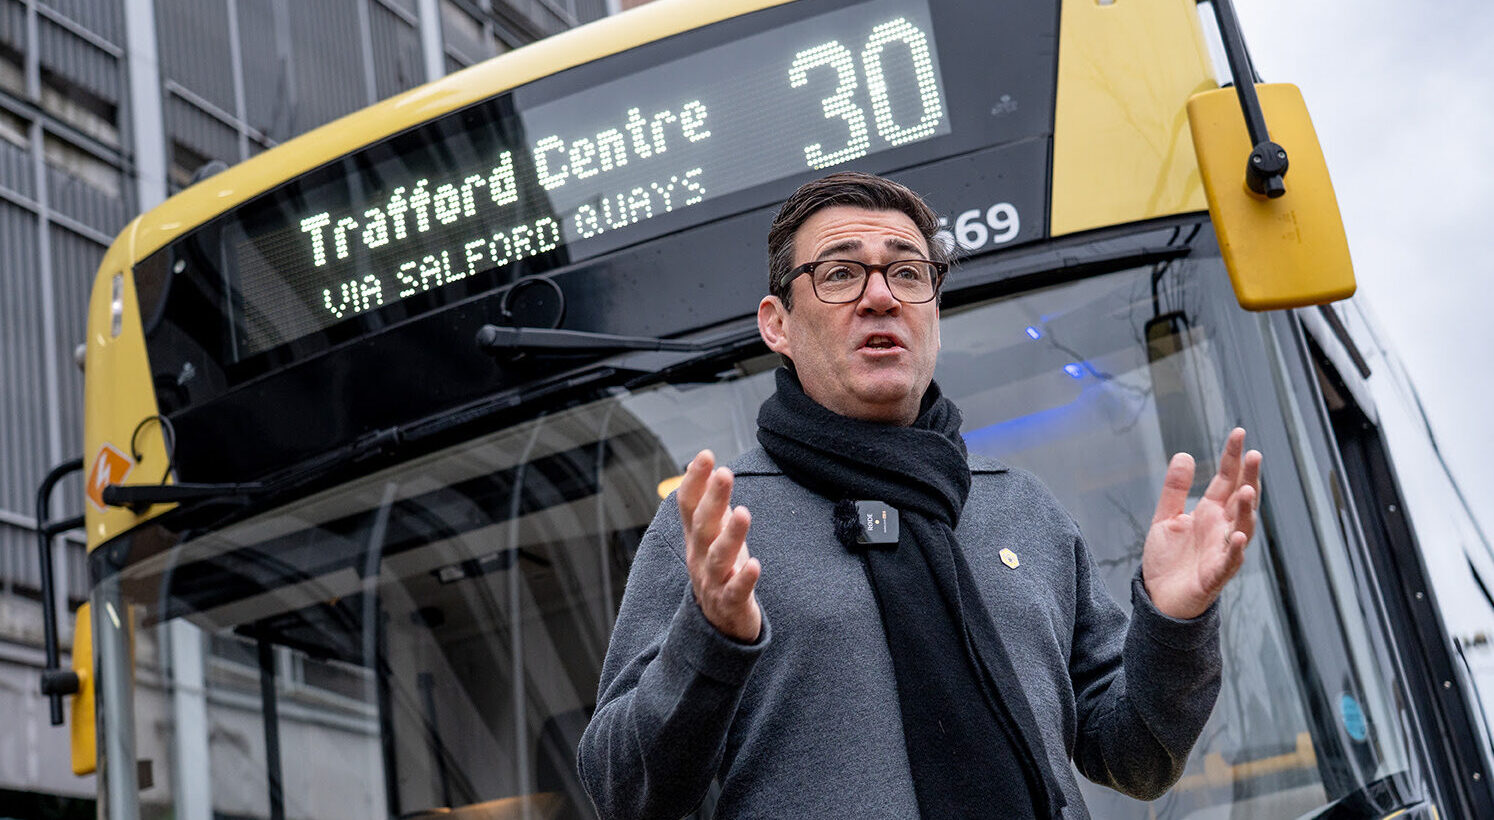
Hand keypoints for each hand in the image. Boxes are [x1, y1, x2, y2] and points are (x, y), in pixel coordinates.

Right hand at [677, 450, 761, 641]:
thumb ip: (708, 503)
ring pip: (718, 557)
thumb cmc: (720, 569)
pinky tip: (755, 565)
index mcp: (695, 537)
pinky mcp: (729, 603)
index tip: (705, 455)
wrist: (718, 623)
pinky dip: (744, 579)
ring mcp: (712, 581)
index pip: (688, 505)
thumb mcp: (711, 535)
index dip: (695, 480)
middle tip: (724, 473)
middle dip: (712, 499)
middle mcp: (699, 556)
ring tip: (743, 513)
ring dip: (730, 535)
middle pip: (703, 526)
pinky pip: (736, 591)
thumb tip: (707, 464)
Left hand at [1142, 428, 1261, 619]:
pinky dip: (1235, 550)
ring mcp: (1222, 551)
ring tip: (1247, 490)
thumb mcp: (1165, 518)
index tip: (1238, 433)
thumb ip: (1175, 489)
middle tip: (1254, 454)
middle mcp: (1222, 529)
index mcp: (1211, 513)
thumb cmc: (1168, 560)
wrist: (1160, 599)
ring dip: (1246, 510)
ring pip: (1242, 528)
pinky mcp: (1215, 575)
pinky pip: (1229, 562)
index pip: (1226, 480)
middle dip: (1249, 478)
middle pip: (1241, 499)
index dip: (1233, 458)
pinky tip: (1238, 536)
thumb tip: (1184, 455)